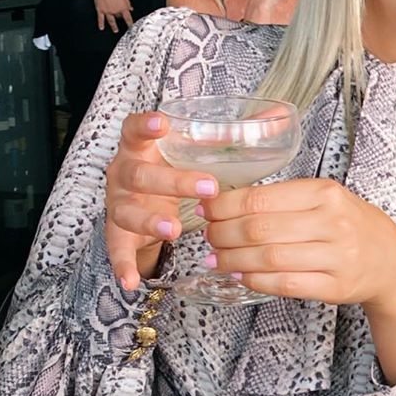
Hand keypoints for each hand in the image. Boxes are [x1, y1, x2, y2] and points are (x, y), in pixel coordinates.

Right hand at [93, 0, 133, 32]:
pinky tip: (101, 27)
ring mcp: (108, 11)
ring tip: (115, 31)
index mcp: (123, 7)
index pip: (128, 18)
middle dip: (120, 19)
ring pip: (111, 21)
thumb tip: (131, 9)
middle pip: (119, 18)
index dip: (130, 23)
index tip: (131, 27)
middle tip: (122, 24)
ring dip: (114, 27)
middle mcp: (116, 11)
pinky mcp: (100, 10)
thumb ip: (128, 3)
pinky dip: (101, 24)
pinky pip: (100, 18)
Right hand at [105, 111, 219, 289]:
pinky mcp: (119, 234)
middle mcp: (125, 174)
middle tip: (206, 188)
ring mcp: (120, 205)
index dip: (145, 125)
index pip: (134, 130)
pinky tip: (132, 280)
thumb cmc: (173, 169)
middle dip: (170, 181)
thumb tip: (278, 114)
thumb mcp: (196, 151)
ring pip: (126, 212)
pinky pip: (118, 250)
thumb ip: (233, 133)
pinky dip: (123, 265)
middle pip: (138, 174)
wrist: (145, 201)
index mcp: (141, 149)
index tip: (163, 123)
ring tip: (174, 229)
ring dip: (149, 221)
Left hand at [203, 177, 395, 307]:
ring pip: (269, 258)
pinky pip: (285, 284)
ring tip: (217, 259)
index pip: (261, 198)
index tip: (206, 210)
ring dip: (233, 260)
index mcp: (326, 193)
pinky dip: (255, 281)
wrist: (389, 260)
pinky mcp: (336, 286)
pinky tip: (241, 275)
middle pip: (260, 229)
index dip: (225, 206)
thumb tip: (225, 203)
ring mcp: (337, 256)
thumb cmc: (349, 225)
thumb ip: (284, 199)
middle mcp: (333, 223)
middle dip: (223, 234)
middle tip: (208, 237)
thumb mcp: (326, 199)